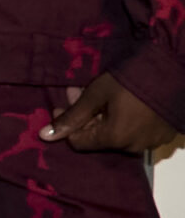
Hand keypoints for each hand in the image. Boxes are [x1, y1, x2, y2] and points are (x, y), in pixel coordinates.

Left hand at [44, 74, 180, 153]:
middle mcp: (133, 147)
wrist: (174, 70)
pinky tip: (122, 101)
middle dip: (85, 116)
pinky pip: (135, 132)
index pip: (79, 142)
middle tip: (79, 92)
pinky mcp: (162, 135)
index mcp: (116, 139)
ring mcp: (150, 143)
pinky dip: (124, 120)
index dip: (68, 123)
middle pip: (98, 138)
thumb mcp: (96, 94)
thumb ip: (72, 117)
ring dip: (103, 117)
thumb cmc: (132, 80)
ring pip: (116, 134)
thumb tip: (45, 136)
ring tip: (101, 94)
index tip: (65, 103)